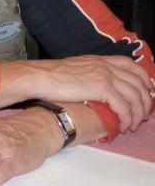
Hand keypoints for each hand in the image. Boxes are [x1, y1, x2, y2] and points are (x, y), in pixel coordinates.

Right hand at [0, 55, 152, 131]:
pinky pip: (124, 107)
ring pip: (135, 96)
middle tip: (142, 115)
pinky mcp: (103, 88)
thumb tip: (96, 87)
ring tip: (132, 125)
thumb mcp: (76, 68)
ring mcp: (106, 76)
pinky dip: (126, 118)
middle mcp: (107, 66)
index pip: (132, 65)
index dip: (144, 78)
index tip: (147, 91)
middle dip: (145, 101)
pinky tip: (122, 126)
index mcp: (100, 60)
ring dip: (138, 113)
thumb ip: (90, 73)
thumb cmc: (52, 75)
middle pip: (139, 82)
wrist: (41, 77)